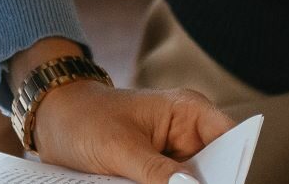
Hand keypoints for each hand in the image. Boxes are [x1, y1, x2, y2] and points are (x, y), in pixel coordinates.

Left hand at [31, 79, 234, 183]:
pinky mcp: (157, 170)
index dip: (234, 166)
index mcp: (188, 111)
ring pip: (191, 183)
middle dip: (202, 183)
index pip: (231, 140)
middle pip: (214, 169)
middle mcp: (187, 132)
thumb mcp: (120, 149)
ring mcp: (173, 153)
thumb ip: (157, 172)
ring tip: (144, 181)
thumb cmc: (85, 118)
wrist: (54, 119)